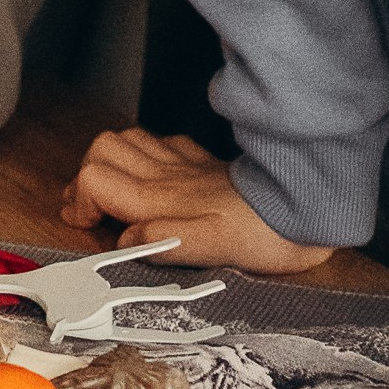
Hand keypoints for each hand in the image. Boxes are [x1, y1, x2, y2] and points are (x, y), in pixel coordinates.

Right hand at [61, 126, 334, 275]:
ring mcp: (186, 165)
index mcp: (162, 201)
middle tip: (90, 209)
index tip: (85, 225)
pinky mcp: (204, 163)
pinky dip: (146, 156)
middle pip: (104, 149)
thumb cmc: (262, 236)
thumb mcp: (213, 249)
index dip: (80, 200)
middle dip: (87, 174)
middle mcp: (167, 176)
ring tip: (113, 193)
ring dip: (111, 162)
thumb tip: (127, 238)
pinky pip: (163, 143)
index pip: (97, 179)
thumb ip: (165, 242)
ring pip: (129, 139)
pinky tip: (155, 177)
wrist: (307, 206)